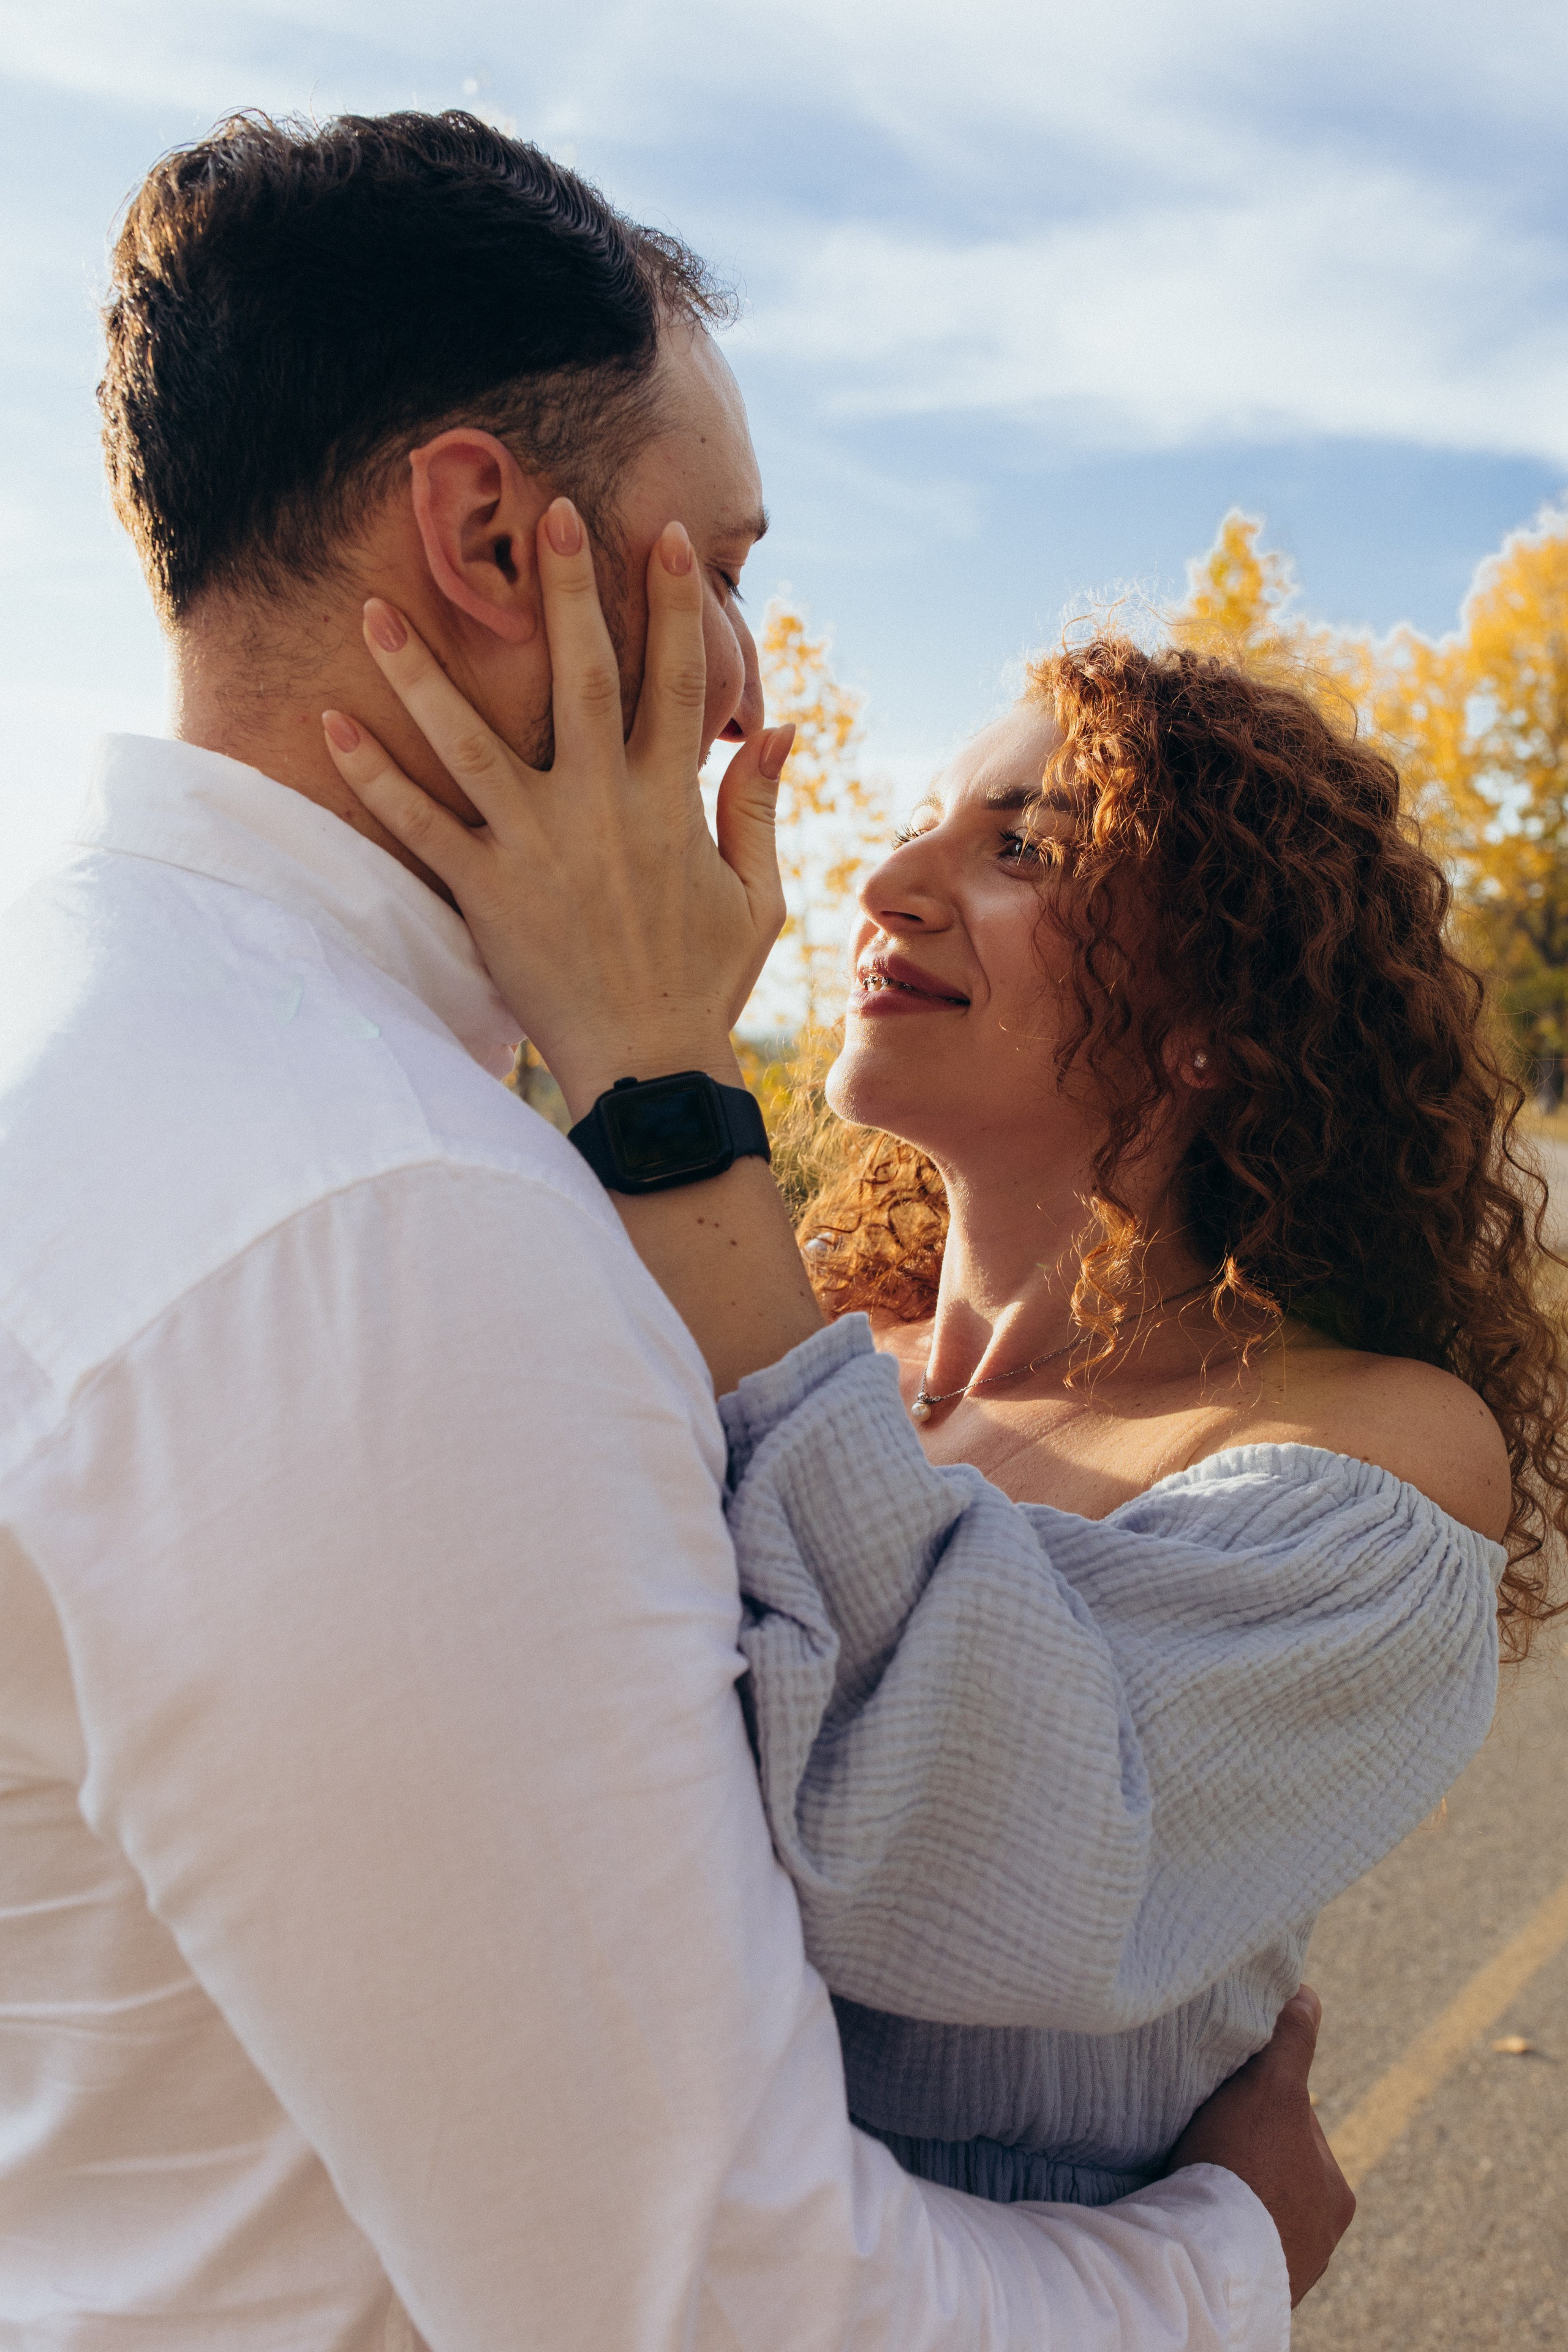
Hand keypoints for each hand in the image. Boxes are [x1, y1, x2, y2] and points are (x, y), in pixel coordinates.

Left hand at [321, 497, 792, 1121]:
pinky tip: (331, 725)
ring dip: (421, 671)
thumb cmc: (705, 982)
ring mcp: (537, 845)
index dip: (677, 604)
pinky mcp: (487, 890)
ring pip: (471, 740)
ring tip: (377, 608)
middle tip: (547, 512)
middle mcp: (600, 806)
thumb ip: (757, 805)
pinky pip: (421, 825)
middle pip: (582, 676)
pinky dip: (374, 779)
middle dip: (568, 591)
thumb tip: (780, 725)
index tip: (668, 535)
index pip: (676, 680)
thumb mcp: (757, 896)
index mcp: (667, 800)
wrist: (649, 1065)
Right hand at [1165, 1987, 1353, 2306]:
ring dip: (1229, 2193)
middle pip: (1276, 2169)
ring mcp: (1287, 2269)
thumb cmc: (1247, 2165)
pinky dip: (1215, 2227)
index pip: (1295, 2126)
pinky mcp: (1252, 2291)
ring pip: (1254, 2210)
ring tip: (1190, 2177)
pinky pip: (1232, 2245)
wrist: (1211, 2258)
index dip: (1257, 2102)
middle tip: (1203, 2139)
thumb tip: (1308, 1993)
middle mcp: (1322, 2236)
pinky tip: (1190, 2213)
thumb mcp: (1271, 2087)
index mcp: (1336, 2191)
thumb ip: (1291, 2041)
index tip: (1223, 2100)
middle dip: (1245, 2152)